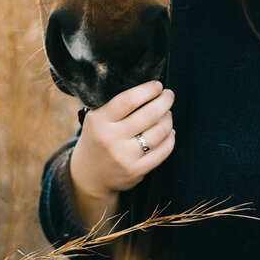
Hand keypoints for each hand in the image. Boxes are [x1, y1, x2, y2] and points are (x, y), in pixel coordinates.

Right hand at [69, 80, 175, 227]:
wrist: (89, 174)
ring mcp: (123, 157)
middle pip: (149, 114)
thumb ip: (116, 104)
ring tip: (168, 114)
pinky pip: (163, 152)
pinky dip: (170, 139)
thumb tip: (148, 87)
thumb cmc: (98, 137)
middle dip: (165, 101)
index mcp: (99, 120)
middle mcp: (110, 139)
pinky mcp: (135, 171)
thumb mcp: (97, 118)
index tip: (158, 85)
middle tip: (169, 95)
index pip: (128, 100)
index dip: (147, 90)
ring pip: (159, 132)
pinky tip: (169, 133)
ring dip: (168, 119)